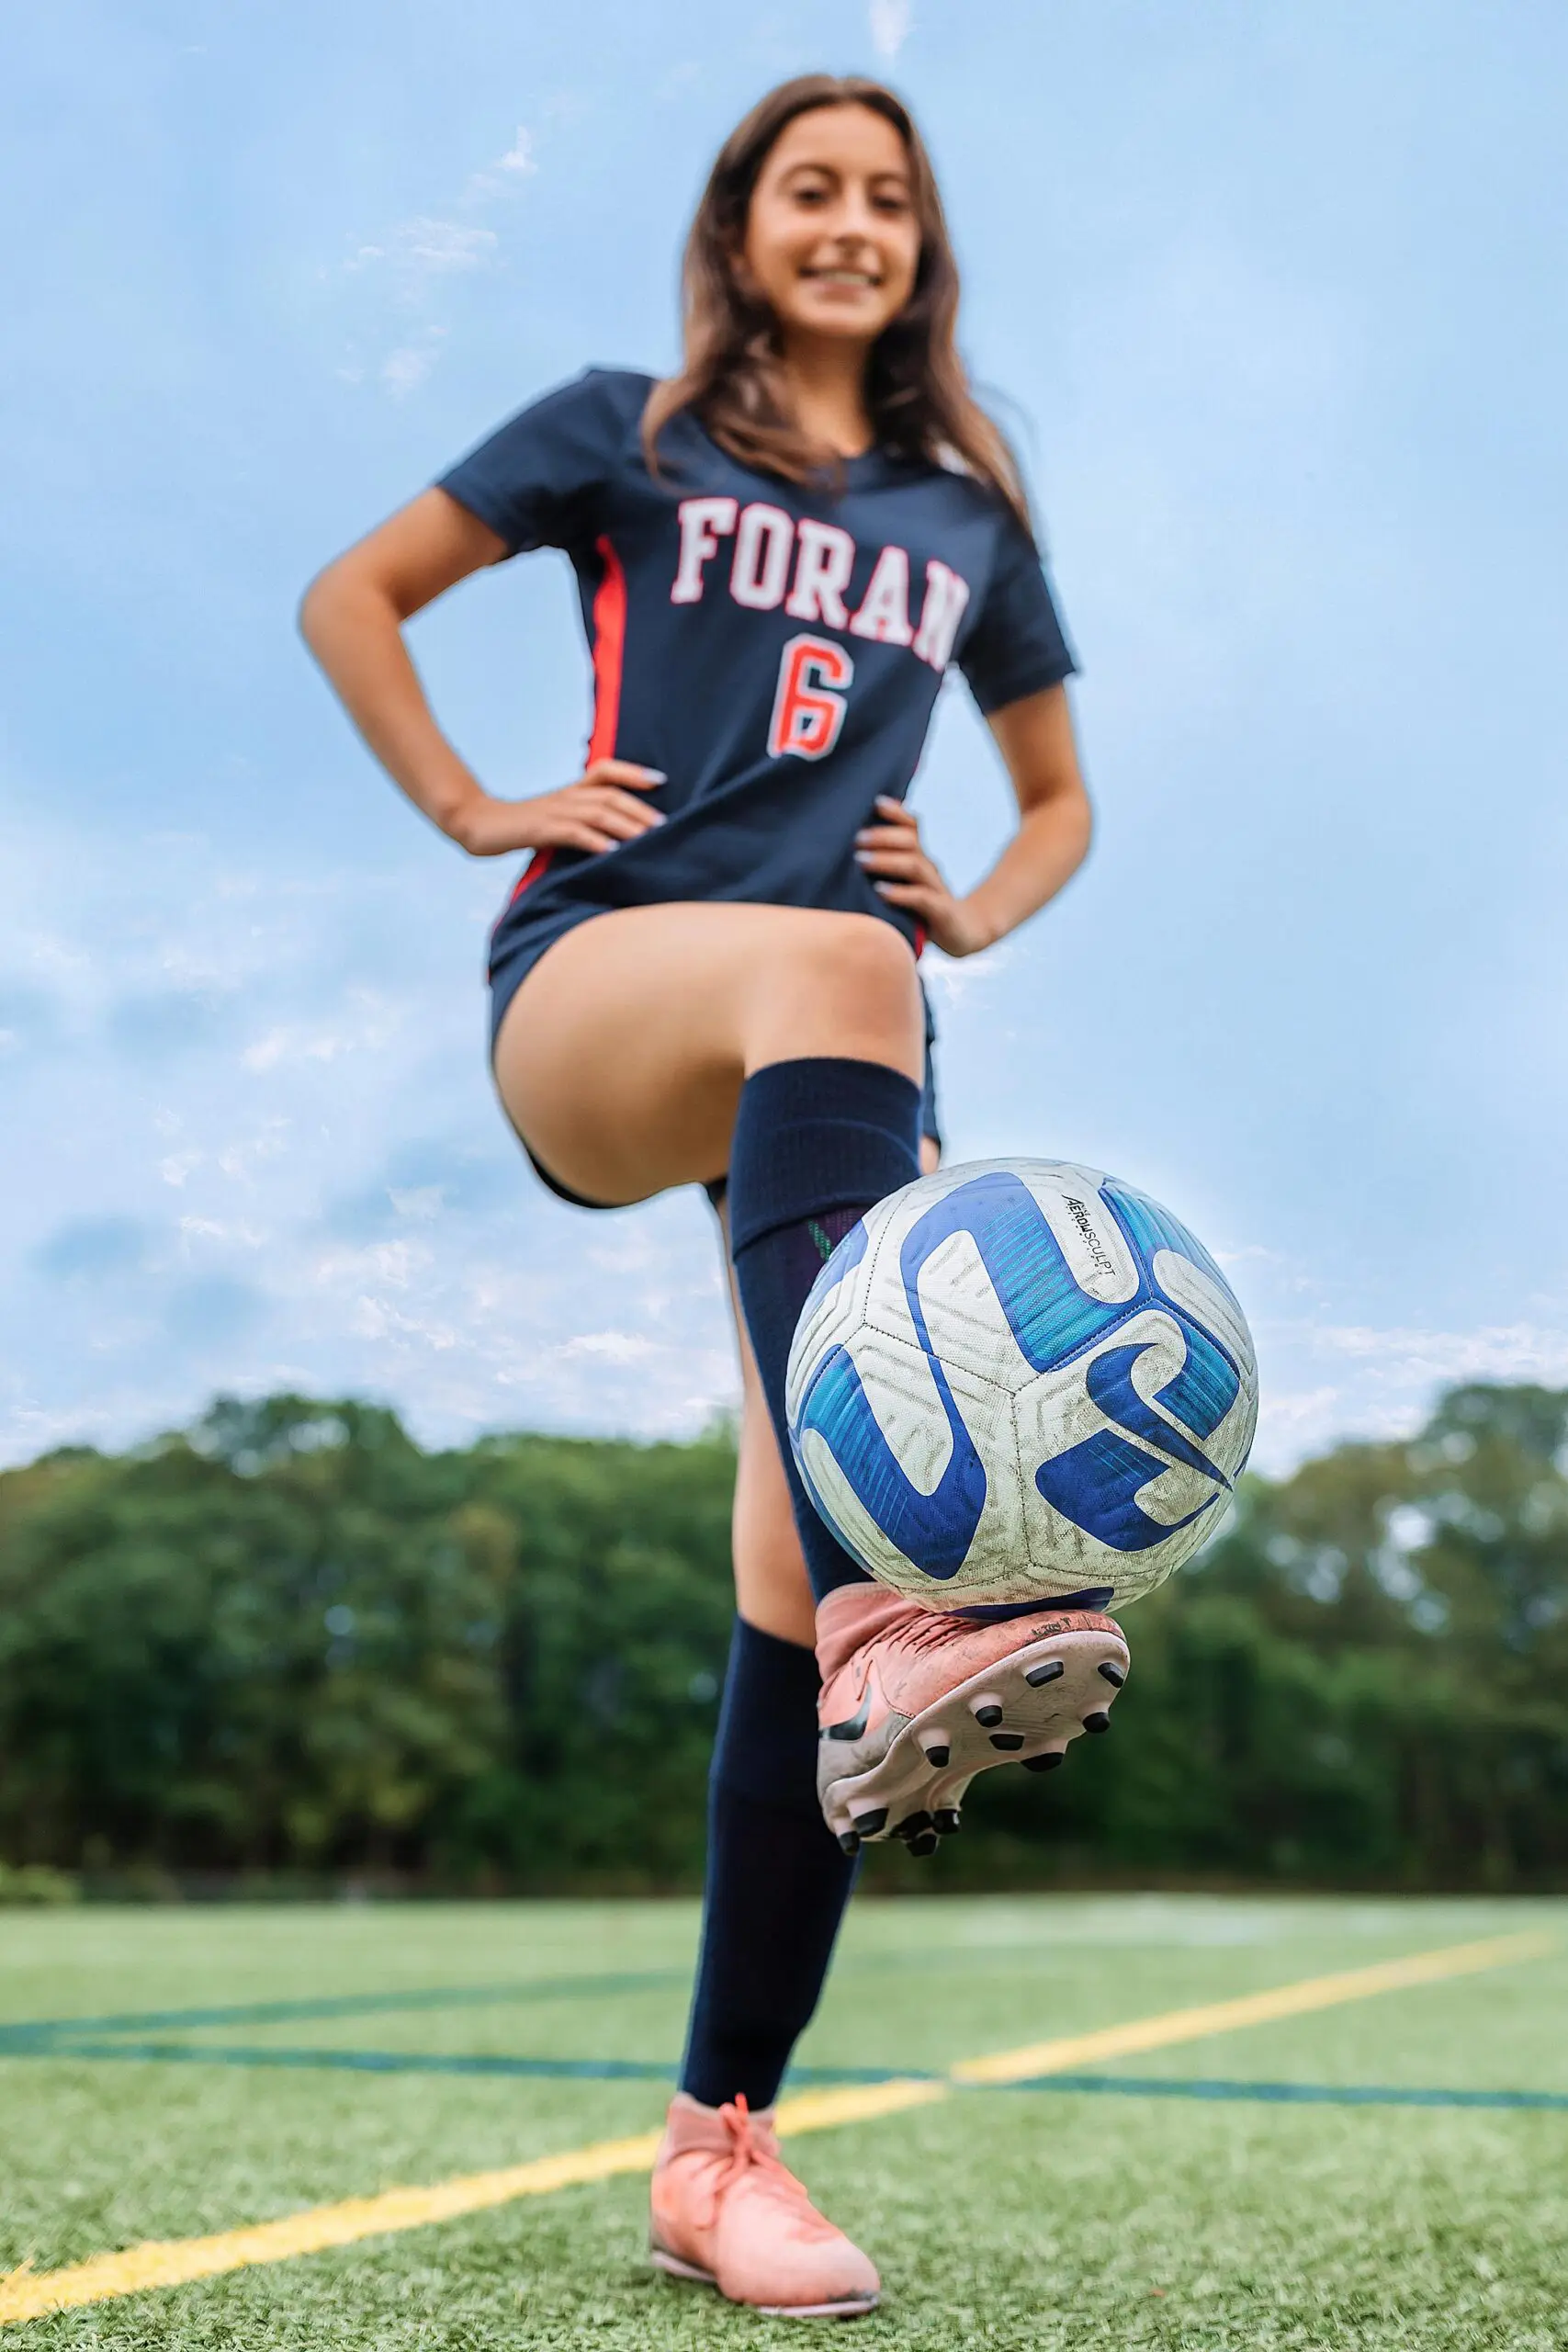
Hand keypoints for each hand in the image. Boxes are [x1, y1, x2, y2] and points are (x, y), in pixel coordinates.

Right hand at [454, 761, 665, 856]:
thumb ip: (579, 822)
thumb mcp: (553, 821)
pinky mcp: (540, 830)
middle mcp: (565, 797)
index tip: (659, 779)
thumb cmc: (517, 827)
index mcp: (569, 792)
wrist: (474, 824)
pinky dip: (595, 841)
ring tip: (648, 837)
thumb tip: (613, 838)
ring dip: (625, 824)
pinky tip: (612, 851)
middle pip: (609, 794)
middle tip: (664, 824)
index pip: (605, 771)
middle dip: (639, 808)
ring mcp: (552, 812)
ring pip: (597, 812)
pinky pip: (573, 833)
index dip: (632, 772)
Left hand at [854, 796, 994, 957]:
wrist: (965, 933)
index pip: (912, 827)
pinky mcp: (941, 912)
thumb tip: (849, 857)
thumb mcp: (906, 886)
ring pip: (915, 866)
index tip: (875, 803)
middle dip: (882, 837)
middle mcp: (929, 869)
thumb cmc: (924, 910)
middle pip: (911, 841)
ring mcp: (936, 889)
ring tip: (861, 861)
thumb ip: (885, 870)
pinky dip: (900, 894)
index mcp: (920, 860)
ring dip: (886, 861)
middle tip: (857, 839)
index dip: (896, 812)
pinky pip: (922, 898)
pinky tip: (881, 891)